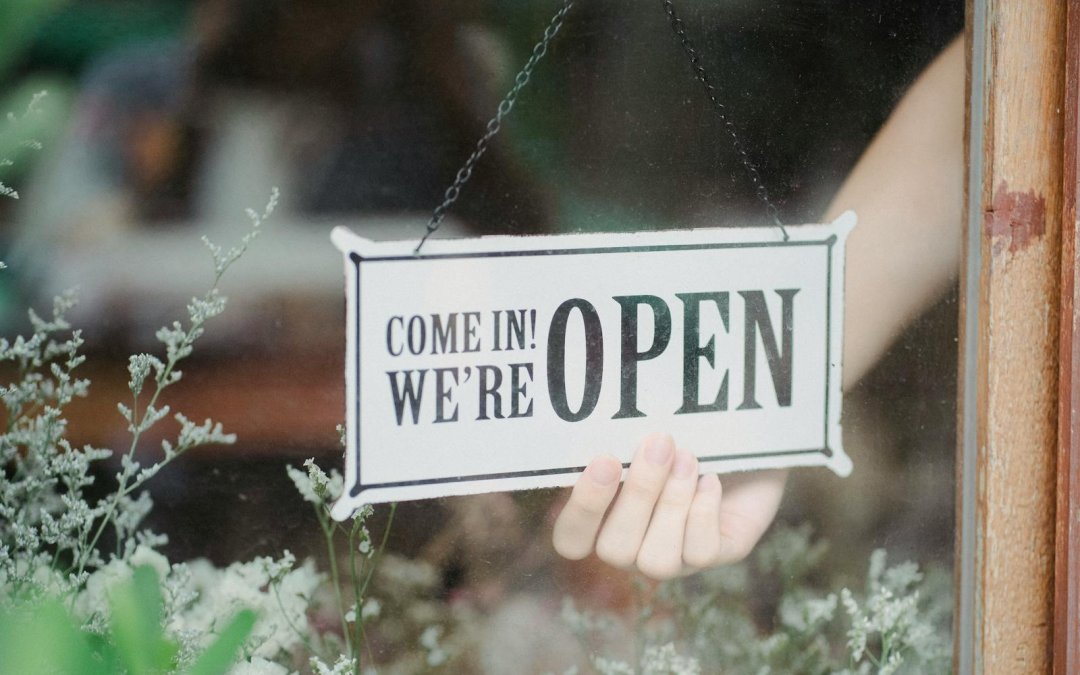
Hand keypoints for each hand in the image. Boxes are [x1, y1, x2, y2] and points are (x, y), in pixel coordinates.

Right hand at [551, 434, 786, 579]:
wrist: (742, 435)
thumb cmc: (679, 430)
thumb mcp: (643, 432)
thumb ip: (618, 441)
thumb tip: (601, 428)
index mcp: (601, 519)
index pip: (571, 540)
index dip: (582, 510)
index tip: (604, 460)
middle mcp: (632, 547)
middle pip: (614, 550)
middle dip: (638, 495)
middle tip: (658, 444)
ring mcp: (673, 558)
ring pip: (657, 561)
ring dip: (672, 505)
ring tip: (688, 459)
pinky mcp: (715, 554)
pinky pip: (701, 552)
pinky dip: (704, 511)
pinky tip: (711, 479)